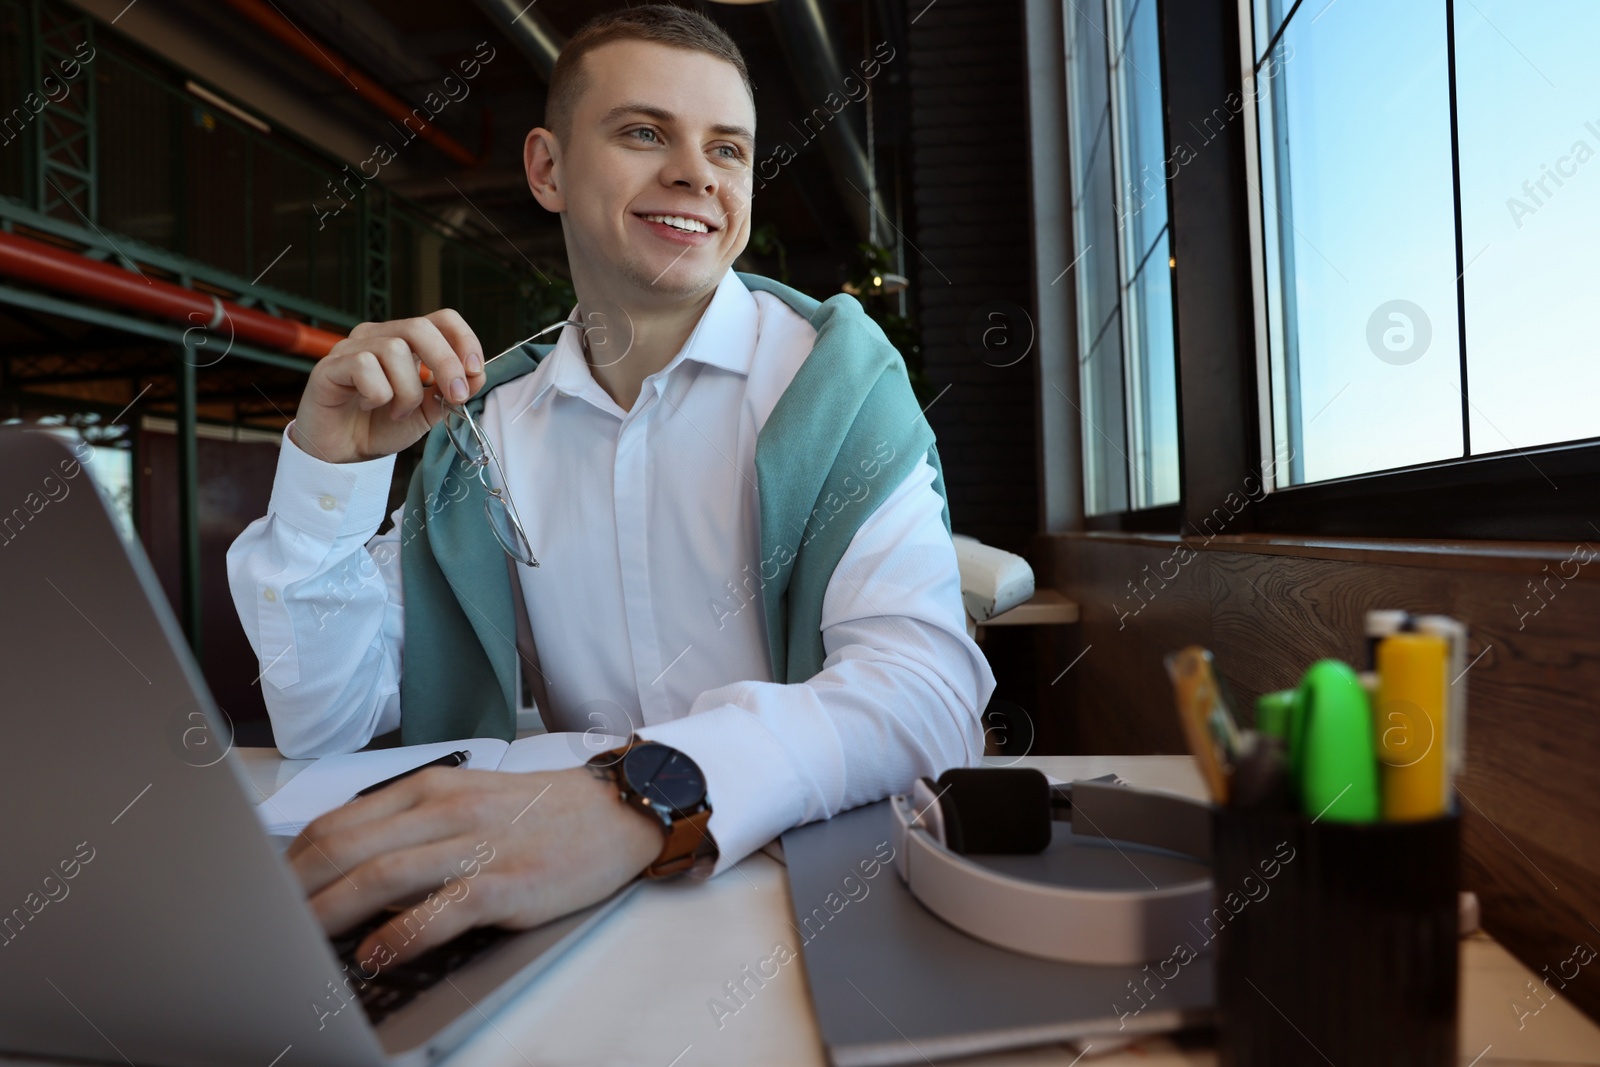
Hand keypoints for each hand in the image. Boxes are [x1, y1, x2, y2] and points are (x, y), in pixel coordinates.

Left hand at [287, 765, 663, 968]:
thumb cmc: (540, 814)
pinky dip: (403, 934)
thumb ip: (413, 825)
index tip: (268, 894)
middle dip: (295, 889)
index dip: (292, 862)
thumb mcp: (469, 800)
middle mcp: (447, 808)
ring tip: (298, 944)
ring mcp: (478, 844)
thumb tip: (349, 867)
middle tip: (265, 925)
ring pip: (382, 875)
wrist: (617, 812)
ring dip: (331, 912)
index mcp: (431, 787)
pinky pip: (443, 909)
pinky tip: (377, 955)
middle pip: (347, 846)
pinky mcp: (508, 881)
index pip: (339, 822)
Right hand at [290, 310, 487, 464]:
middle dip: (446, 363)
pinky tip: (370, 406)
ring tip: (399, 411)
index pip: (441, 319)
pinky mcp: (330, 366)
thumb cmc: (382, 426)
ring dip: (407, 391)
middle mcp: (378, 336)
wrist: (345, 455)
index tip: (475, 371)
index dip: (463, 339)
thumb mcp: (428, 412)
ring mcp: (351, 348)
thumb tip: (477, 375)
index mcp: (405, 341)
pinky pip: (364, 367)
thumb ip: (450, 393)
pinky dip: (377, 394)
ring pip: (394, 350)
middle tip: (454, 396)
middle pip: (420, 327)